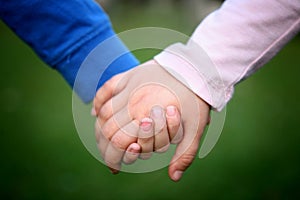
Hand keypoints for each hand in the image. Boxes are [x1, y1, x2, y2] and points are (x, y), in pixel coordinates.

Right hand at [94, 60, 209, 180]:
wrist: (197, 68)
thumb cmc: (196, 100)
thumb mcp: (195, 129)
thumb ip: (184, 155)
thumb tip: (174, 178)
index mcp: (146, 117)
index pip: (118, 142)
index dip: (112, 158)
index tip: (114, 167)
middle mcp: (132, 102)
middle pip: (106, 129)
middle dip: (104, 147)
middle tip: (107, 156)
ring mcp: (129, 87)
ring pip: (104, 111)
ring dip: (99, 127)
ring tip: (101, 139)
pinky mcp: (129, 75)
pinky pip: (107, 87)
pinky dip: (98, 100)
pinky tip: (95, 112)